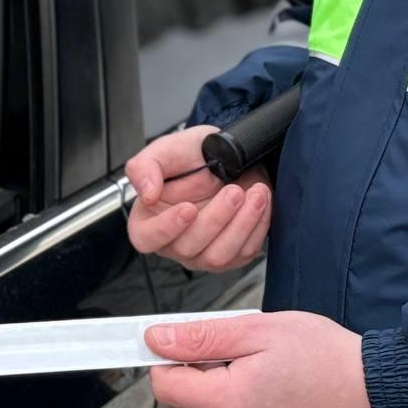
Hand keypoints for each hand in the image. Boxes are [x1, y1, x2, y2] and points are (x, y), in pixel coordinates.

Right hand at [122, 126, 271, 270]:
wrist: (226, 155)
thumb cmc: (191, 156)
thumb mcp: (164, 151)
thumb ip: (145, 167)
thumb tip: (147, 193)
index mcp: (148, 221)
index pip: (148, 238)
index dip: (167, 228)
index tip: (188, 208)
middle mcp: (174, 243)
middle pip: (189, 247)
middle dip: (216, 218)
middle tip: (233, 191)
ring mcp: (203, 253)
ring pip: (219, 256)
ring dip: (241, 224)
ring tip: (256, 194)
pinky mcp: (232, 255)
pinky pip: (245, 252)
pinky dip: (257, 226)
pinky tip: (262, 202)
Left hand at [143, 310, 375, 407]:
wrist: (375, 391)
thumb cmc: (324, 355)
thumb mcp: (258, 331)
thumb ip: (202, 338)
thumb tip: (156, 340)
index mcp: (230, 402)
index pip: (166, 386)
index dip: (166, 358)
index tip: (177, 339)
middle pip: (197, 395)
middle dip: (214, 367)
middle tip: (254, 349)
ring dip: (236, 385)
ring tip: (276, 370)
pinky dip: (255, 404)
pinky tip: (284, 390)